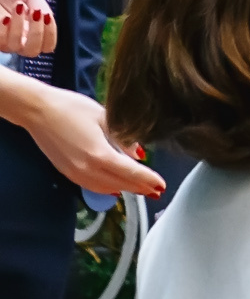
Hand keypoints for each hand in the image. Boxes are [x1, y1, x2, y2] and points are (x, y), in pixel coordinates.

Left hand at [0, 0, 54, 56]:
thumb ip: (42, 7)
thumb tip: (47, 17)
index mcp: (33, 31)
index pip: (47, 46)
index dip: (50, 34)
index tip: (47, 16)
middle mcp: (19, 40)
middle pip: (32, 51)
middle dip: (36, 33)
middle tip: (36, 13)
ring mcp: (4, 41)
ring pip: (15, 46)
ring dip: (19, 27)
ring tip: (19, 6)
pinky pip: (0, 40)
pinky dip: (5, 28)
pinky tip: (6, 16)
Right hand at [17, 82, 162, 197]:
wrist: (38, 110)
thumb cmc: (72, 108)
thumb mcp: (105, 118)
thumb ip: (123, 138)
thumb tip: (138, 153)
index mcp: (99, 154)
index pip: (130, 172)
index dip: (147, 179)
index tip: (162, 185)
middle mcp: (87, 169)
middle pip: (119, 184)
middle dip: (140, 187)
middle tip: (156, 190)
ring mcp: (75, 173)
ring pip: (105, 189)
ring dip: (124, 189)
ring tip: (141, 189)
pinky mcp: (67, 172)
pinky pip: (92, 186)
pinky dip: (107, 188)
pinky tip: (116, 186)